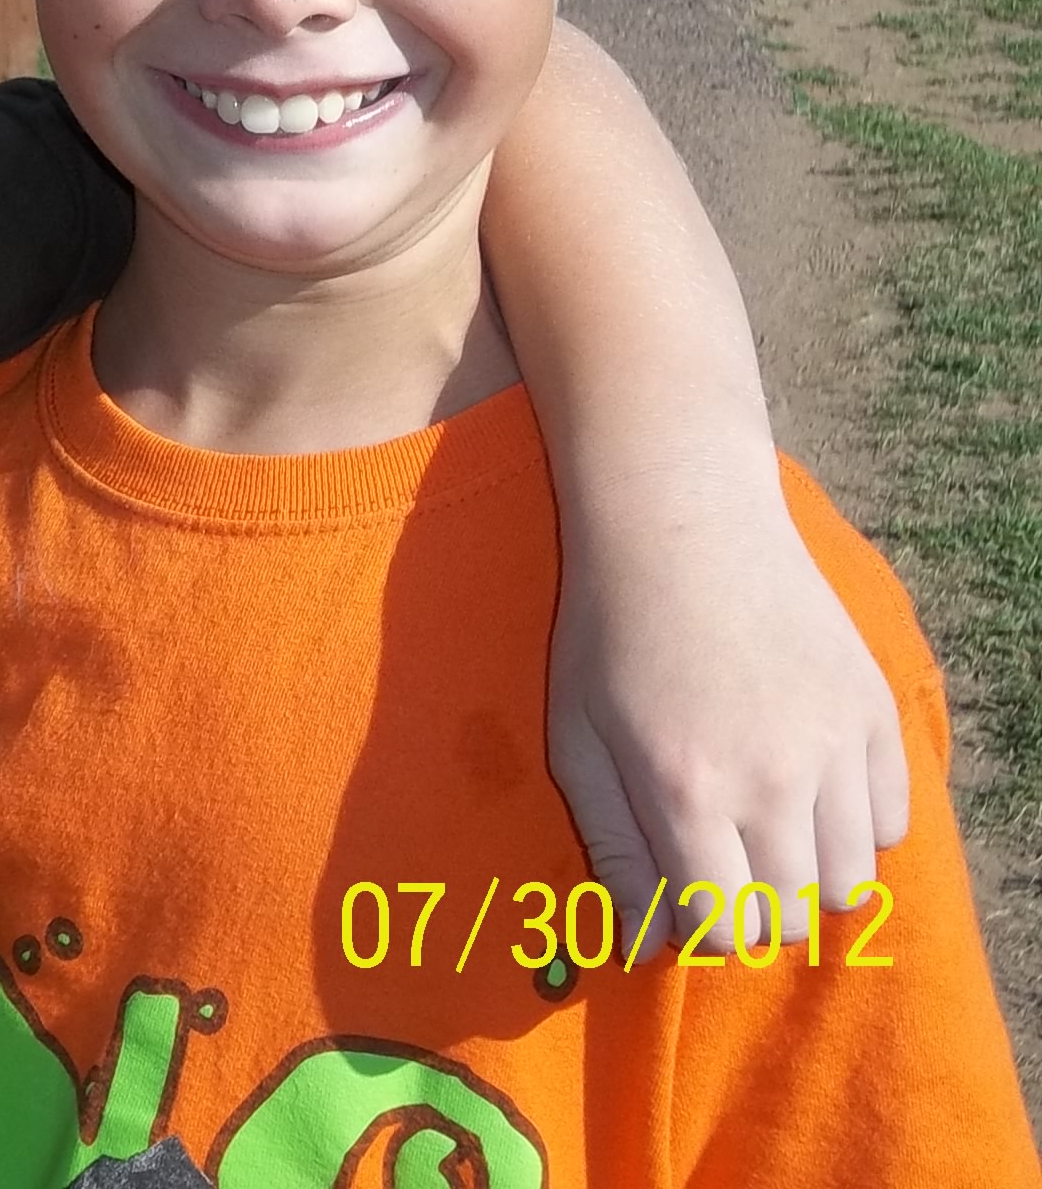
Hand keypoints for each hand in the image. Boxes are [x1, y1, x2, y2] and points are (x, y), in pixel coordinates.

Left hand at [548, 495, 910, 955]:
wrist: (682, 526)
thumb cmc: (608, 633)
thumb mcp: (577, 740)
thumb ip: (613, 847)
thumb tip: (644, 940)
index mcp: (685, 791)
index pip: (720, 927)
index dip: (696, 927)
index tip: (679, 892)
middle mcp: (773, 781)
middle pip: (789, 917)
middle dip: (748, 908)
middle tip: (717, 858)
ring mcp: (835, 748)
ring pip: (851, 885)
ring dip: (805, 877)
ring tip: (762, 826)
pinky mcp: (878, 716)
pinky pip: (890, 826)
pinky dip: (853, 831)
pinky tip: (806, 788)